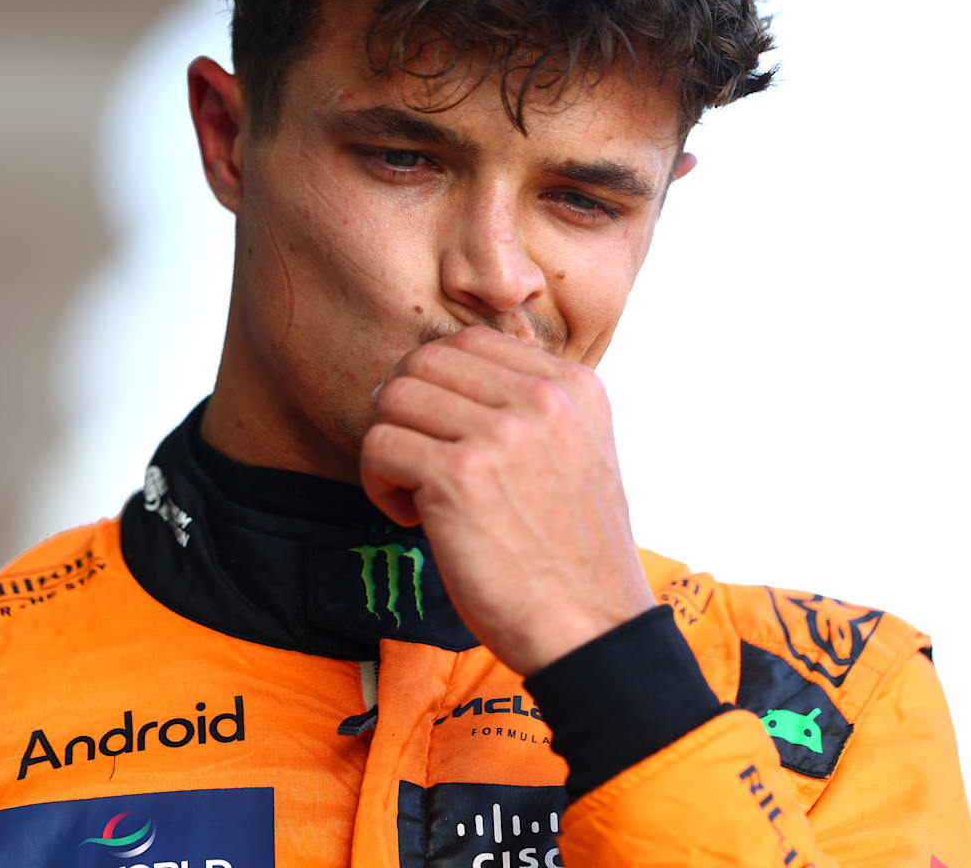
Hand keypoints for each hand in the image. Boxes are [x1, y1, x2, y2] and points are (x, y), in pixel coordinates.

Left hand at [359, 326, 655, 675]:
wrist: (592, 630)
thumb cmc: (572, 554)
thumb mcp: (576, 454)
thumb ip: (529, 408)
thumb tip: (446, 377)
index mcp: (574, 385)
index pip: (471, 340)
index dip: (438, 385)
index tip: (442, 434)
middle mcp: (542, 398)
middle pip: (425, 360)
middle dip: (404, 409)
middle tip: (412, 460)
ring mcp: (501, 434)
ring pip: (394, 397)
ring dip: (388, 446)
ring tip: (414, 494)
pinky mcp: (459, 477)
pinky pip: (379, 446)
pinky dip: (378, 484)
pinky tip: (410, 518)